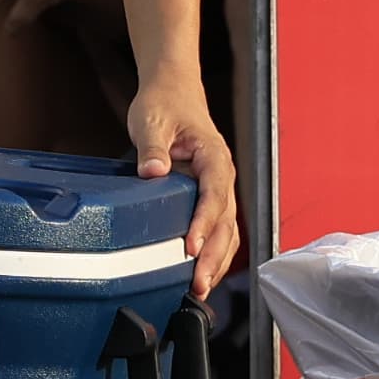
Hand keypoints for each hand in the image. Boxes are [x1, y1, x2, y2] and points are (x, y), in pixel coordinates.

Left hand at [127, 73, 241, 296]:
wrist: (174, 90)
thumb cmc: (166, 102)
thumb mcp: (152, 120)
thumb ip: (152, 147)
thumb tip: (152, 170)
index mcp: (214, 156)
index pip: (214, 194)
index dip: (204, 223)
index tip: (191, 247)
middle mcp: (223, 176)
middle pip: (226, 222)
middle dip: (213, 255)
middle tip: (197, 283)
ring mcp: (219, 189)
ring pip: (227, 231)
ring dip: (216, 261)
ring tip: (199, 288)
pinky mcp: (209, 197)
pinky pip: (218, 229)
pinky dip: (213, 253)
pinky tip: (202, 274)